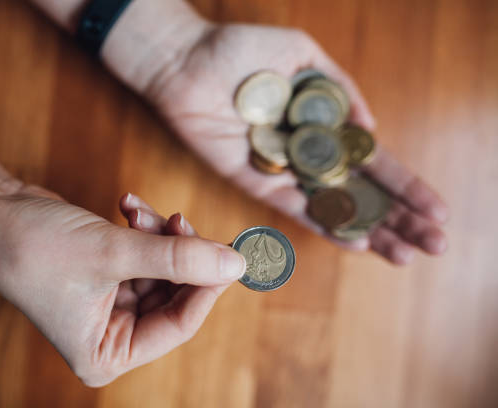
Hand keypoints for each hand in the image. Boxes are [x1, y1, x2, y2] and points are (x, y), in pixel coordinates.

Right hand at [0, 182, 244, 386]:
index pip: (178, 324)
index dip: (207, 286)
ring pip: (163, 268)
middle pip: (174, 294)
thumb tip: (235, 264)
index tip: (230, 252)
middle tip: (182, 218)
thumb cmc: (35, 246)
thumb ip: (178, 259)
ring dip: (158, 234)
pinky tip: (126, 205)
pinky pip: (145, 252)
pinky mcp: (109, 272)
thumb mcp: (113, 254)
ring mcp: (111, 302)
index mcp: (108, 353)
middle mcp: (112, 333)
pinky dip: (142, 227)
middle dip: (180, 252)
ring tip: (137, 211)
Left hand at [144, 23, 447, 264]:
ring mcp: (283, 172)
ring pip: (334, 210)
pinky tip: (357, 243)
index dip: (405, 186)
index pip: (372, 162)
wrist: (186, 62)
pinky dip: (326, 227)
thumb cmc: (241, 50)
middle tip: (435, 245)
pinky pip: (295, 210)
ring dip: (371, 232)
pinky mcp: (256, 182)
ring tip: (406, 255)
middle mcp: (307, 155)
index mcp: (322, 127)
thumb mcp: (303, 56)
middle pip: (360, 194)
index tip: (437, 210)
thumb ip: (340, 91)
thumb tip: (372, 126)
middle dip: (398, 219)